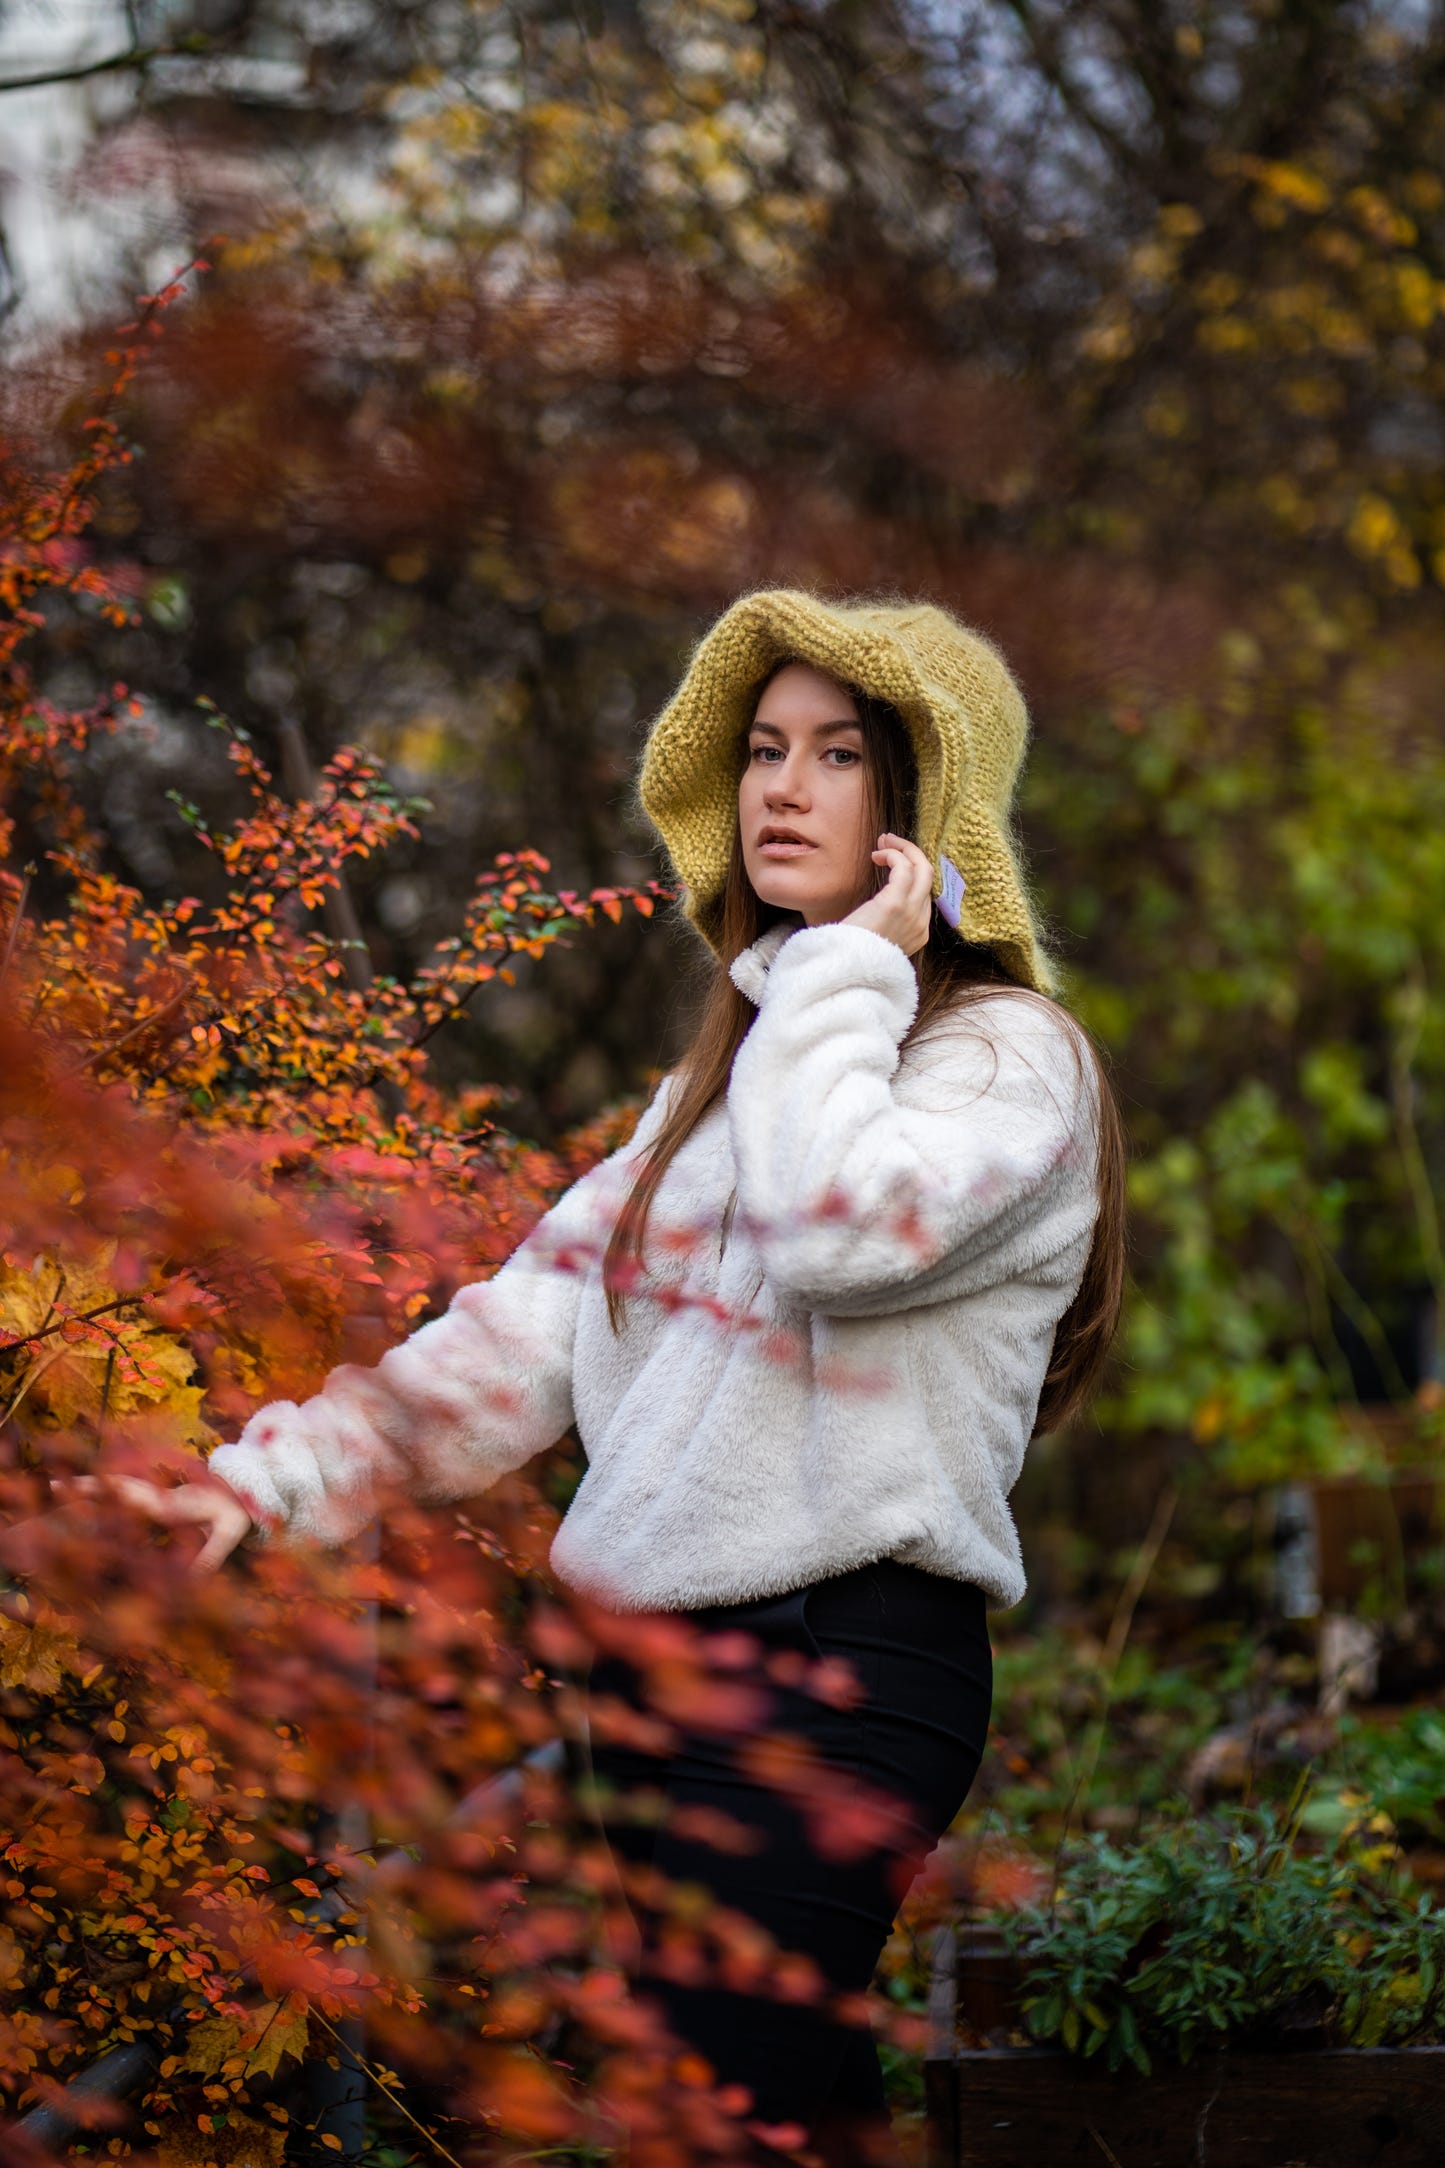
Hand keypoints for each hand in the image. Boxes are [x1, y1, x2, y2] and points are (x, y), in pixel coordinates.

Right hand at [47, 1467, 255, 1575]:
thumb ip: (212, 1554)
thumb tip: (192, 1581)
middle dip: (86, 1486)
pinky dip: (107, 1496)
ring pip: (119, 1489)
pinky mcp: (159, 1502)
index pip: (131, 1497)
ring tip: (59, 1489)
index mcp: (169, 1504)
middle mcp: (158, 1497)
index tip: (80, 1491)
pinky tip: (88, 1502)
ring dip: (92, 1488)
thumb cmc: (237, 1513)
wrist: (242, 1494)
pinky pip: (128, 1497)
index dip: (105, 1494)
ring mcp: (157, 1497)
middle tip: (51, 1486)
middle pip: (116, 1488)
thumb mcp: (230, 1531)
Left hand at [840, 833, 932, 957]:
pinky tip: (876, 856)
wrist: (843, 970)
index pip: (925, 894)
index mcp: (918, 934)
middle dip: (911, 854)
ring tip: (883, 840)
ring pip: (922, 868)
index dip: (911, 873)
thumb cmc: (851, 954)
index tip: (892, 861)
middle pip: (929, 877)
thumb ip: (885, 923)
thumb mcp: (875, 940)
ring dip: (903, 848)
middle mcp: (921, 924)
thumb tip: (877, 904)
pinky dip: (893, 855)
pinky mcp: (895, 904)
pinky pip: (904, 867)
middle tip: (889, 841)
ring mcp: (911, 914)